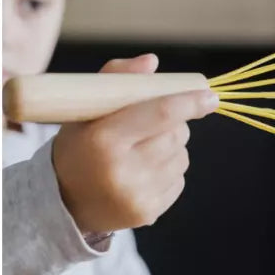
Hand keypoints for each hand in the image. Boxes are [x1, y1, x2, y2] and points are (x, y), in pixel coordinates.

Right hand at [52, 54, 217, 233]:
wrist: (64, 201)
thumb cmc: (79, 147)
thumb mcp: (85, 110)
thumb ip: (117, 80)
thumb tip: (153, 62)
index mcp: (102, 139)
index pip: (160, 113)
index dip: (189, 102)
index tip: (209, 96)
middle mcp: (122, 170)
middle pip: (176, 135)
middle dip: (175, 123)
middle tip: (154, 122)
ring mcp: (138, 194)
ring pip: (182, 157)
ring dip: (172, 147)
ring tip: (142, 150)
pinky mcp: (149, 212)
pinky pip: (179, 180)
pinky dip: (169, 170)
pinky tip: (144, 172)